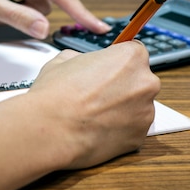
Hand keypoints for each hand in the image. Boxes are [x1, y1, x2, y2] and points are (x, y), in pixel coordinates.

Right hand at [0, 40, 158, 189]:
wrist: (46, 128)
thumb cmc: (50, 93)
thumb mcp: (60, 64)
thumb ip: (78, 60)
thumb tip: (78, 63)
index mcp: (128, 56)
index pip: (134, 52)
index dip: (116, 64)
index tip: (108, 72)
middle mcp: (143, 82)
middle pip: (139, 80)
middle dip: (120, 87)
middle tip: (93, 96)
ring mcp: (143, 112)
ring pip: (136, 106)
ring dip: (119, 110)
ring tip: (89, 116)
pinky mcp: (138, 138)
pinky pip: (130, 129)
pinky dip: (117, 131)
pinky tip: (92, 131)